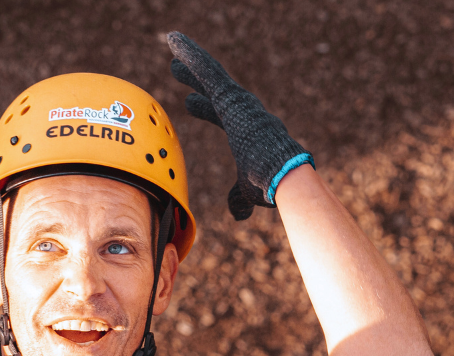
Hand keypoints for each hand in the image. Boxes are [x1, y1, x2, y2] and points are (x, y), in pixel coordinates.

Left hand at [167, 31, 313, 220]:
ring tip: (172, 43)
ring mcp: (239, 102)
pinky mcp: (231, 97)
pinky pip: (206, 70)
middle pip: (212, 89)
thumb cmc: (269, 186)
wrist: (281, 176)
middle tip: (174, 68)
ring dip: (190, 60)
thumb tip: (238, 215)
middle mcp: (243, 112)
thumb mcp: (248, 193)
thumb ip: (239, 199)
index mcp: (245, 131)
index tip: (188, 103)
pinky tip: (175, 42)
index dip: (203, 108)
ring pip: (210, 74)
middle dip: (193, 78)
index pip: (220, 115)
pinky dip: (191, 55)